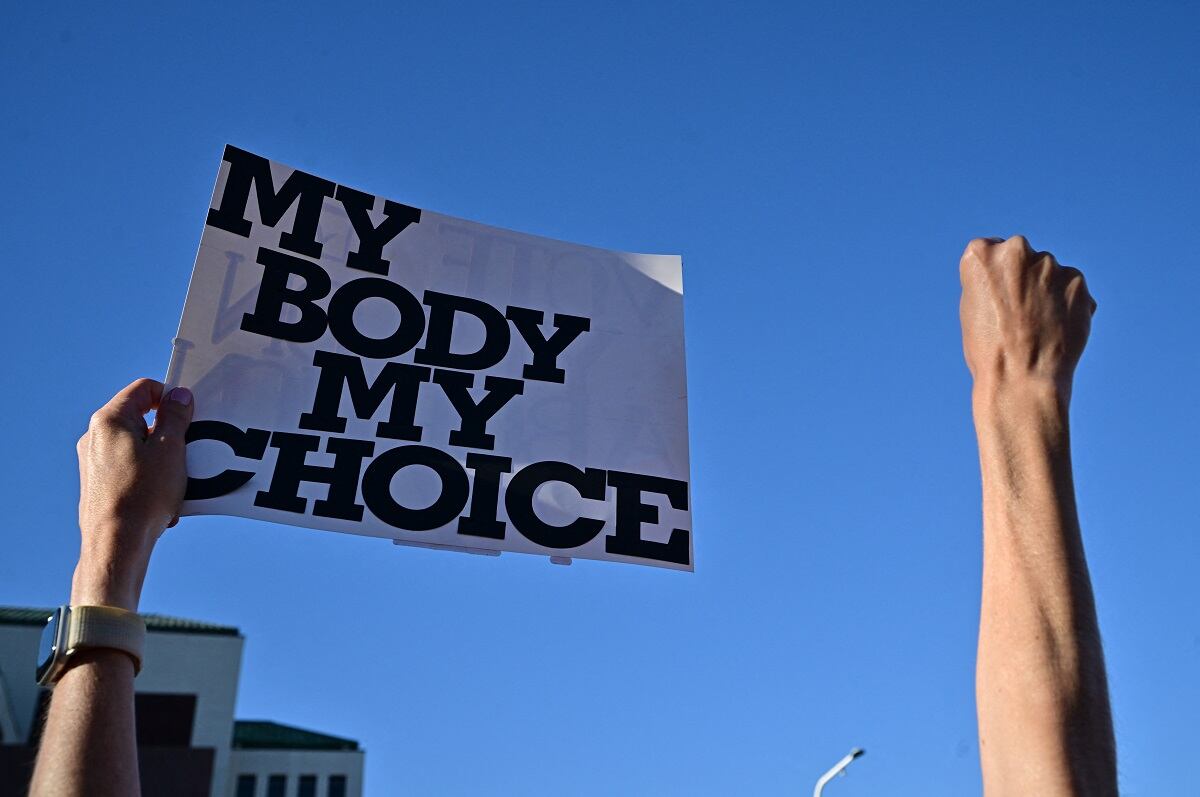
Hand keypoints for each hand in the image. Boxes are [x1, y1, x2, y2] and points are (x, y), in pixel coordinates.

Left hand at [72, 379, 193, 610]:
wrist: (116, 543)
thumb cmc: (143, 495)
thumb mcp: (170, 449)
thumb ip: (176, 417)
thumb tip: (179, 396)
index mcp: (109, 420)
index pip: (144, 389)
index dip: (171, 396)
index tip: (190, 414)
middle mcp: (95, 436)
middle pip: (139, 417)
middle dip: (168, 429)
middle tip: (188, 447)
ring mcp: (92, 461)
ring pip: (135, 444)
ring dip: (160, 454)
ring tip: (176, 477)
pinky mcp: (97, 483)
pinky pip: (129, 466)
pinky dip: (148, 473)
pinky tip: (162, 495)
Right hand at [959, 236, 1096, 405]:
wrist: (1022, 379)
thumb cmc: (989, 349)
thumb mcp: (973, 307)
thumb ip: (991, 281)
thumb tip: (1015, 275)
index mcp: (980, 254)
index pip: (990, 250)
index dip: (993, 277)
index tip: (993, 298)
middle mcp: (1016, 250)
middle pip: (1021, 256)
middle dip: (1022, 277)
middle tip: (1017, 313)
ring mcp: (1049, 265)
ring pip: (1049, 272)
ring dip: (1046, 291)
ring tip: (1037, 327)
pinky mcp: (1077, 281)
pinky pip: (1072, 288)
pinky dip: (1068, 304)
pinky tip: (1056, 329)